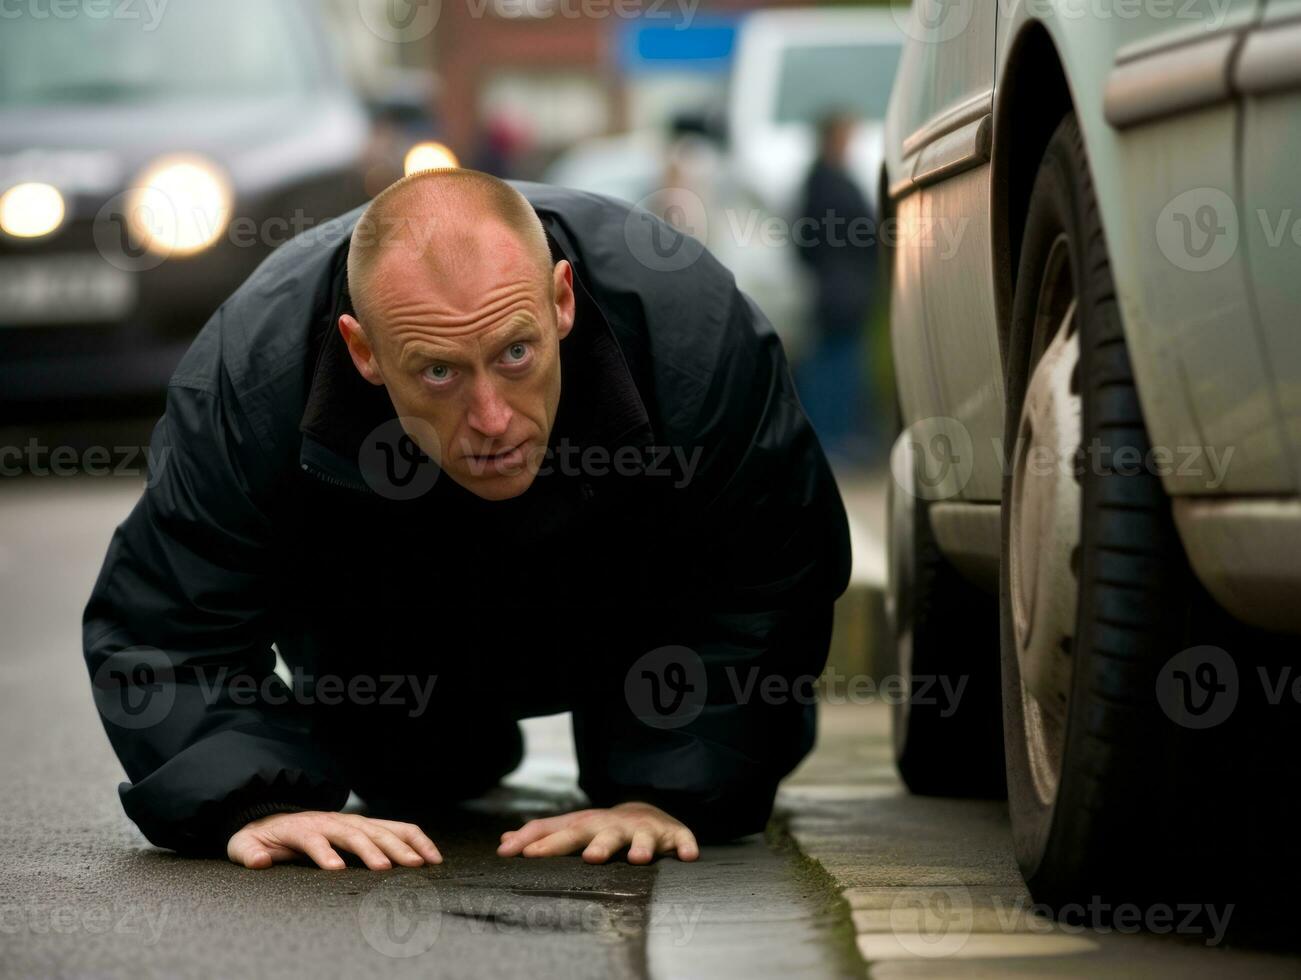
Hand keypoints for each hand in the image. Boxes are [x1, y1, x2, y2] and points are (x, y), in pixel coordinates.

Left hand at [226, 811, 442, 869]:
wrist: (278, 816)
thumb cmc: (263, 836)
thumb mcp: (243, 844)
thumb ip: (249, 852)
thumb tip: (261, 860)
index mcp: (303, 827)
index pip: (314, 837)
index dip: (324, 852)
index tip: (335, 869)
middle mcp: (333, 820)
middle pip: (354, 833)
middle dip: (373, 850)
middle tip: (388, 868)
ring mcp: (353, 820)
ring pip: (381, 830)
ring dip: (401, 845)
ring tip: (419, 863)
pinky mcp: (368, 825)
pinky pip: (398, 828)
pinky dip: (416, 839)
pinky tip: (432, 855)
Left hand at [497, 802, 699, 864]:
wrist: (645, 813)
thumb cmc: (601, 828)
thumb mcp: (572, 828)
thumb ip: (540, 835)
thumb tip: (503, 841)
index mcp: (586, 825)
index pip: (558, 831)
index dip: (539, 842)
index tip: (515, 853)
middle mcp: (613, 826)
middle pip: (600, 833)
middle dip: (596, 844)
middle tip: (589, 857)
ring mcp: (644, 830)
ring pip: (642, 838)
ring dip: (640, 847)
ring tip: (637, 859)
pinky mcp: (672, 835)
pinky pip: (681, 840)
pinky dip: (685, 847)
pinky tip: (687, 857)